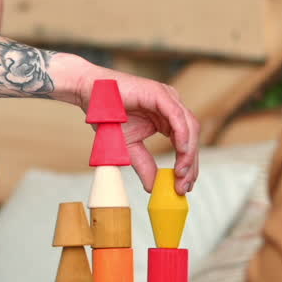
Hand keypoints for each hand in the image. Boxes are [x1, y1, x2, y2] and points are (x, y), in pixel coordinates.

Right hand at [59, 55, 200, 195]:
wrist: (89, 95)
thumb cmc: (107, 116)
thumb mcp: (129, 148)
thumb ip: (144, 165)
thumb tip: (153, 187)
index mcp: (167, 118)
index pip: (186, 144)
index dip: (187, 166)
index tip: (184, 186)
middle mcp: (171, 108)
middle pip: (192, 137)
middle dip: (190, 163)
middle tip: (185, 185)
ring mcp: (167, 98)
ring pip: (189, 127)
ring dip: (188, 152)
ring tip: (182, 173)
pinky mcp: (159, 94)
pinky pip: (177, 116)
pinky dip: (182, 134)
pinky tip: (182, 151)